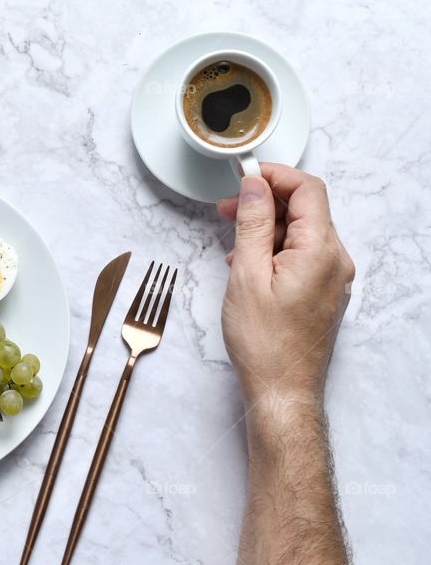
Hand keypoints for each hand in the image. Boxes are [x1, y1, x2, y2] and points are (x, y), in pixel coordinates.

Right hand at [217, 165, 354, 423]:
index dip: (275, 176)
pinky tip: (250, 266)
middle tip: (228, 208)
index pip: (308, 190)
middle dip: (266, 203)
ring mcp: (333, 278)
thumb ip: (252, 224)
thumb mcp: (247, 274)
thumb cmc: (264, 342)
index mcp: (321, 251)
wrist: (282, 389)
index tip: (244, 177)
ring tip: (233, 247)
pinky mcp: (324, 292)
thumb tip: (253, 186)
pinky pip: (303, 256)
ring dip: (268, 229)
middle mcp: (336, 261)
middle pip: (306, 210)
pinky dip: (276, 250)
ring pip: (302, 233)